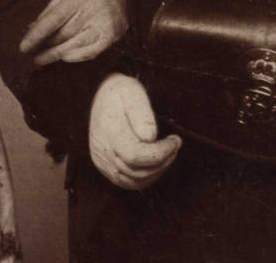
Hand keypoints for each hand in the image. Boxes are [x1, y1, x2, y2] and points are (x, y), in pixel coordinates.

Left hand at [18, 0, 127, 66]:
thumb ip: (50, 10)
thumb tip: (31, 28)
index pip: (53, 19)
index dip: (37, 34)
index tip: (24, 47)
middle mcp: (90, 10)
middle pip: (62, 34)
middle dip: (44, 47)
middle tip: (32, 55)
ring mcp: (102, 24)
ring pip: (74, 45)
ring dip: (55, 55)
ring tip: (41, 60)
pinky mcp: (111, 36)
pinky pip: (91, 52)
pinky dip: (76, 57)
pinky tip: (64, 59)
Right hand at [88, 73, 181, 189]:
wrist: (100, 96)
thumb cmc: (120, 92)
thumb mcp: (132, 92)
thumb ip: (141, 113)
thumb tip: (150, 137)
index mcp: (110, 133)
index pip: (136, 156)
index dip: (160, 153)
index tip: (175, 140)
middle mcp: (103, 152)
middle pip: (136, 172)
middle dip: (162, 162)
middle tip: (175, 145)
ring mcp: (102, 162)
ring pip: (133, 181)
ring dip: (156, 172)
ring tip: (168, 154)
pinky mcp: (104, 166)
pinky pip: (126, 182)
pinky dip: (144, 178)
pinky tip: (156, 164)